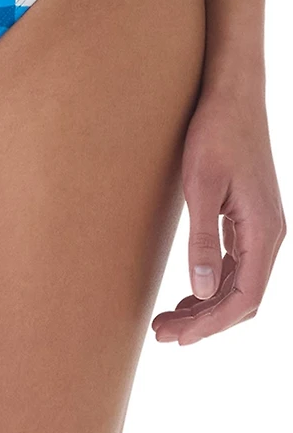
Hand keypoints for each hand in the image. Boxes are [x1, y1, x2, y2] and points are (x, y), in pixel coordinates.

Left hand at [152, 85, 285, 344]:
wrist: (232, 95)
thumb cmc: (215, 134)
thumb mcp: (201, 187)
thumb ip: (202, 240)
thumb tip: (202, 292)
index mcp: (264, 232)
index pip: (243, 298)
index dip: (210, 324)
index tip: (177, 338)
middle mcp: (269, 234)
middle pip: (242, 297)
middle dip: (204, 321)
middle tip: (161, 333)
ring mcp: (262, 226)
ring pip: (239, 282)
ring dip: (207, 305)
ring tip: (168, 320)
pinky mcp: (249, 215)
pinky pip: (237, 263)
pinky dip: (213, 283)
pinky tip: (188, 291)